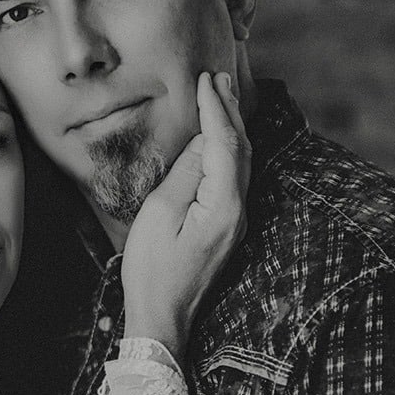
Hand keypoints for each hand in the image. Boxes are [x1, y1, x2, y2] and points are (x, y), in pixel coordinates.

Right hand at [121, 71, 250, 358]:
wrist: (163, 317)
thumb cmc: (153, 270)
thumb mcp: (160, 214)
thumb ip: (185, 174)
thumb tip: (201, 141)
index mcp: (223, 206)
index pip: (224, 145)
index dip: (216, 110)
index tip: (206, 80)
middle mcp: (239, 212)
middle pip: (241, 150)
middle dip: (230, 112)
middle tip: (221, 77)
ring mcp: (236, 222)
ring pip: (241, 164)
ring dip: (232, 128)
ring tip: (223, 97)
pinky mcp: (226, 229)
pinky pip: (234, 179)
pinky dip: (228, 151)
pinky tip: (220, 139)